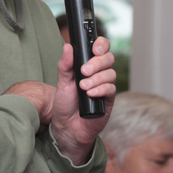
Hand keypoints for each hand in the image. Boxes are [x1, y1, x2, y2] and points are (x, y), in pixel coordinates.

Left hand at [48, 39, 116, 164]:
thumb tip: (68, 46)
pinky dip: (101, 89)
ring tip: (83, 87)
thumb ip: (65, 65)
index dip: (101, 44)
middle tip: (84, 71)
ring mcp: (105, 86)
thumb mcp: (62, 82)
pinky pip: (111, 89)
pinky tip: (91, 94)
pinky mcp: (109, 99)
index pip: (100, 48)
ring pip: (111, 73)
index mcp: (88, 65)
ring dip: (97, 78)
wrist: (67, 127)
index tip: (94, 48)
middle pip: (108, 58)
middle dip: (97, 62)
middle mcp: (99, 73)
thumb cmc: (65, 104)